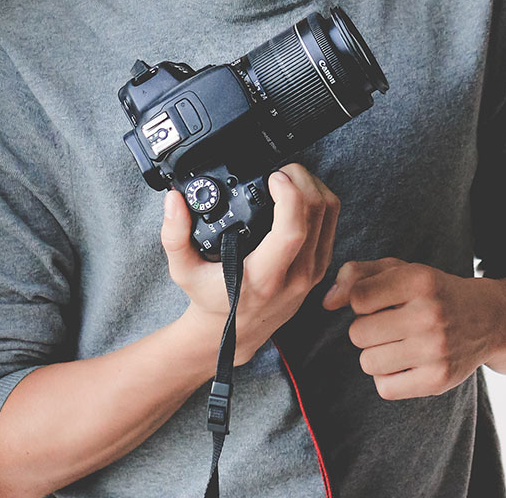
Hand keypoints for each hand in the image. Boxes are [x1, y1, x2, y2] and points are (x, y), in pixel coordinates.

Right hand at [161, 163, 339, 364]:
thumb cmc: (212, 300)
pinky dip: (319, 201)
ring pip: (330, 215)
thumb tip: (174, 200)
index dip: (288, 196)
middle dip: (301, 180)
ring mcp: (313, 272)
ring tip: (288, 178)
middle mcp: (295, 277)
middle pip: (317, 214)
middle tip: (278, 171)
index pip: (291, 232)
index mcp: (263, 278)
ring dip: (312, 186)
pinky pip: (331, 224)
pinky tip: (297, 195)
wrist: (236, 333)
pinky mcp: (321, 267)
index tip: (272, 176)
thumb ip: (174, 235)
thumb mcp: (183, 271)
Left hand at [322, 258, 505, 399]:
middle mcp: (429, 314)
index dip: (360, 300)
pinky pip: (385, 388)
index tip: (378, 300)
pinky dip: (388, 378)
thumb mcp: (398, 270)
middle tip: (389, 324)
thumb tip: (325, 303)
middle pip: (358, 333)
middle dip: (366, 329)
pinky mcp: (439, 381)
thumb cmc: (430, 290)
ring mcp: (436, 350)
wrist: (487, 318)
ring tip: (396, 342)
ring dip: (375, 354)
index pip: (357, 298)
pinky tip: (405, 362)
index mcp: (418, 280)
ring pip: (368, 362)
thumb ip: (356, 275)